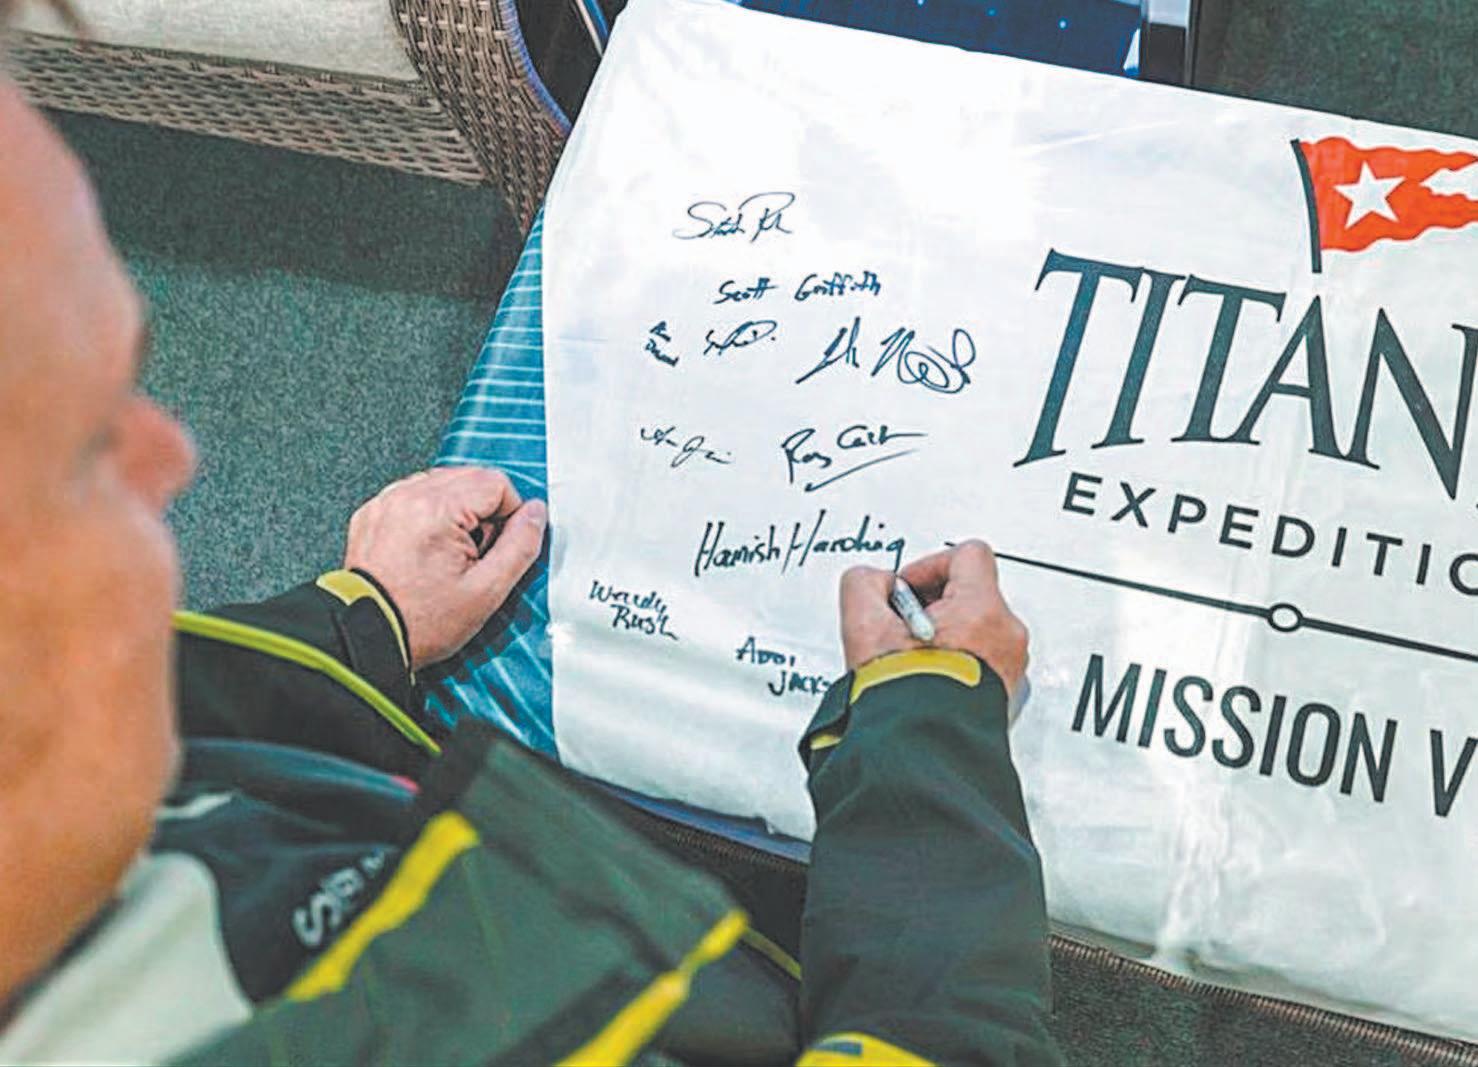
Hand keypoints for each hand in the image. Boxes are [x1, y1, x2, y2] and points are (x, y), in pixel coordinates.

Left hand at [343, 467, 546, 669]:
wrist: (367, 638)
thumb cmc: (420, 622)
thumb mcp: (486, 591)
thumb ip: (520, 545)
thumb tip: (536, 514)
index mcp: (437, 510)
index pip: (496, 483)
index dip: (510, 514)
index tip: (498, 546)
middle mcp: (408, 497)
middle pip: (470, 476)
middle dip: (484, 510)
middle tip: (476, 552)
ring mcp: (386, 503)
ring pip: (442, 482)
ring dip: (457, 509)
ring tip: (450, 553)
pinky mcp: (372, 513)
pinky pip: (414, 496)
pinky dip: (429, 514)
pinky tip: (427, 549)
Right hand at [838, 540, 1027, 693]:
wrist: (921, 754)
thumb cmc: (904, 698)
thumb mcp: (863, 626)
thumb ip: (864, 583)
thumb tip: (877, 584)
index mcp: (981, 611)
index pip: (967, 555)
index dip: (929, 565)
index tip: (907, 591)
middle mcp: (1005, 634)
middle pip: (972, 592)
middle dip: (933, 604)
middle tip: (904, 628)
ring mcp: (1010, 665)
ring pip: (976, 627)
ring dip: (944, 634)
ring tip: (913, 658)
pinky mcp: (1006, 690)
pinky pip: (983, 657)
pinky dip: (957, 660)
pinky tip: (928, 678)